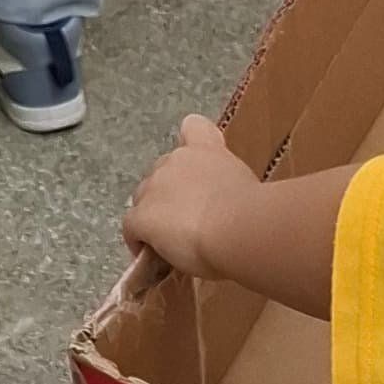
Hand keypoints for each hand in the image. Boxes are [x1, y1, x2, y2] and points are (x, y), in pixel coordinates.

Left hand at [124, 114, 260, 278]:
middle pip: (161, 172)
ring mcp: (155, 186)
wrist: (238, 227)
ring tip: (168, 242)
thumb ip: (228, 188)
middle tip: (187, 220)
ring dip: (152, 215)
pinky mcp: (143, 216)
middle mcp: (176, 159)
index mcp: (207, 148)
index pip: (193, 126)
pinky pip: (131, 228)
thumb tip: (228, 207)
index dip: (190, 144)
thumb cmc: (253, 212)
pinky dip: (137, 240)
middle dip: (168, 193)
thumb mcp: (245, 189)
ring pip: (142, 198)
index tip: (195, 166)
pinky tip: (149, 257)